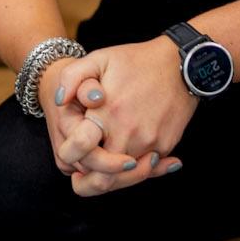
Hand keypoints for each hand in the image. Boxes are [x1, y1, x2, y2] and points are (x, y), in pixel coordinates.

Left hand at [48, 38, 193, 196]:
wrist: (181, 64)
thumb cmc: (136, 60)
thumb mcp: (99, 58)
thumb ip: (71, 78)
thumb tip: (58, 102)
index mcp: (106, 113)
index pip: (79, 151)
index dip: (70, 155)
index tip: (70, 153)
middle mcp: (128, 133)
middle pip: (102, 178)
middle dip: (87, 181)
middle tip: (80, 176)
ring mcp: (149, 143)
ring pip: (124, 178)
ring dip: (111, 177)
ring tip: (101, 169)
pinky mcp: (166, 146)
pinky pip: (146, 169)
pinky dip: (135, 169)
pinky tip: (126, 160)